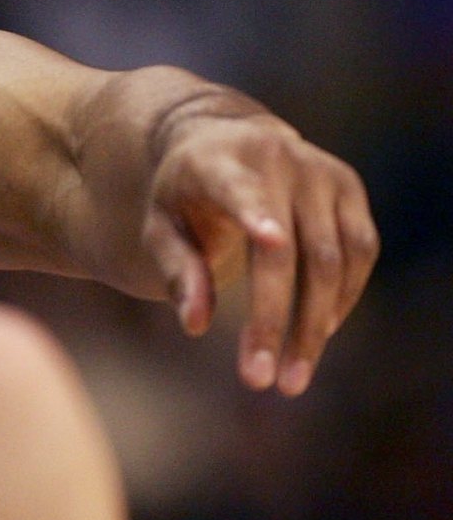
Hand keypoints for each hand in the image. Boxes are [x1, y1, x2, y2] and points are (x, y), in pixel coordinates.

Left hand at [140, 109, 376, 395]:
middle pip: (290, 252)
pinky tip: (317, 335)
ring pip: (333, 259)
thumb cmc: (184, 195)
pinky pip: (360, 252)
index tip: (268, 239)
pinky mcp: (350, 187)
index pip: (238, 188)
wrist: (226, 140)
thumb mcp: (160, 226)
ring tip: (292, 378)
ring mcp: (321, 171)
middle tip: (260, 380)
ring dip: (316, 326)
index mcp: (218, 160)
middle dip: (276, 321)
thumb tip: (194, 325)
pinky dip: (343, 298)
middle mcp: (277, 158)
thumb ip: (176, 269)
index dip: (254, 212)